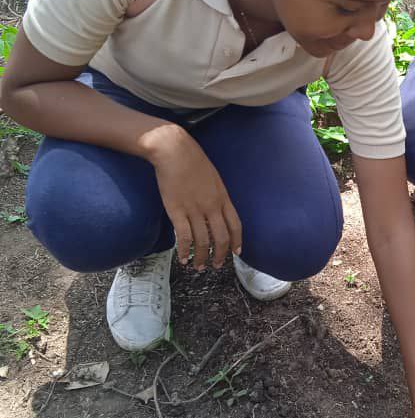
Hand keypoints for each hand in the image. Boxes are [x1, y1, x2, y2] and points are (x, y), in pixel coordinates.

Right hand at [147, 125, 241, 268]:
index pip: (235, 225)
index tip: (237, 252)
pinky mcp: (176, 211)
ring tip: (199, 267)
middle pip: (221, 237)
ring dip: (202, 257)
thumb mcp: (213, 178)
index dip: (237, 241)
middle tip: (218, 265)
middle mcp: (211, 206)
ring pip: (203, 241)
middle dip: (221, 255)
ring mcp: (194, 209)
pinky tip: (183, 258)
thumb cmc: (192, 160)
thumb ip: (216, 194)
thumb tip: (215, 208)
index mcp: (223, 197)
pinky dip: (185, 251)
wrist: (174, 151)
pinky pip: (184, 237)